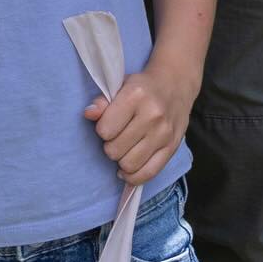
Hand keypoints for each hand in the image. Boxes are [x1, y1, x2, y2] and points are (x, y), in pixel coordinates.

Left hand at [84, 63, 194, 186]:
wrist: (174, 85)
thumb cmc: (142, 87)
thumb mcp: (120, 85)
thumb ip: (102, 101)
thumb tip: (88, 114)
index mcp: (135, 95)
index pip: (106, 129)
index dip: (102, 130)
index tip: (108, 124)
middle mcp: (152, 115)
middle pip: (115, 150)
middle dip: (110, 146)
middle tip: (116, 137)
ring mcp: (164, 134)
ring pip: (130, 165)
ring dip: (121, 161)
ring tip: (124, 149)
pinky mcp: (172, 148)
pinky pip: (149, 174)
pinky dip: (134, 176)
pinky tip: (129, 169)